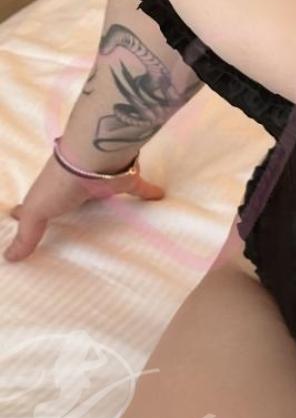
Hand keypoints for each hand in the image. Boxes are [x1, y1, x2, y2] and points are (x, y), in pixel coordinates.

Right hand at [3, 152, 164, 261]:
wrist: (92, 158)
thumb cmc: (60, 184)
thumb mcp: (37, 212)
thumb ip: (28, 235)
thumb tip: (9, 258)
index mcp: (50, 193)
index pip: (33, 204)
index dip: (24, 212)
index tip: (16, 214)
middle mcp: (74, 184)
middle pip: (69, 197)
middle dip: (68, 203)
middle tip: (70, 214)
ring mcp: (100, 180)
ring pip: (103, 192)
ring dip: (106, 198)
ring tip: (110, 211)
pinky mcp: (125, 178)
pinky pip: (140, 187)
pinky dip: (149, 191)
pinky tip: (159, 197)